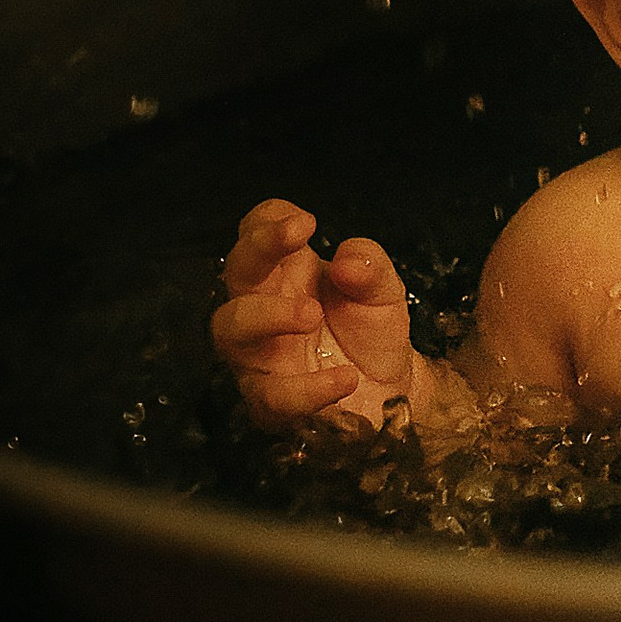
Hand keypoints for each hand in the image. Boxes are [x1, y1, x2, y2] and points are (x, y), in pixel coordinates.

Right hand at [213, 202, 423, 433]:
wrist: (390, 388)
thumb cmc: (371, 329)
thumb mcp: (383, 288)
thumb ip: (369, 265)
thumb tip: (347, 261)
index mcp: (288, 270)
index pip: (257, 229)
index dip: (271, 220)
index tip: (305, 223)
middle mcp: (264, 305)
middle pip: (236, 269)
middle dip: (259, 249)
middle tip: (298, 240)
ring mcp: (259, 353)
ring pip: (230, 328)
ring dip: (266, 314)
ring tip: (311, 314)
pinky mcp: (270, 401)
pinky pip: (271, 395)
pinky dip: (307, 388)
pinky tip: (345, 379)